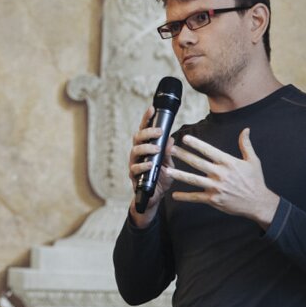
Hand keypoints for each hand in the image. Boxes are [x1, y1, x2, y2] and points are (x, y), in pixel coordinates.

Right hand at [127, 105, 174, 225]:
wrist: (154, 197)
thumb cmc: (161, 178)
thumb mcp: (169, 164)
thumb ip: (168, 152)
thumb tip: (171, 139)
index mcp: (146, 147)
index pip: (145, 130)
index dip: (147, 119)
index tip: (152, 109)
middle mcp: (138, 153)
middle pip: (137, 137)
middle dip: (147, 132)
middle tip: (159, 132)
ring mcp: (134, 163)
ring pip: (134, 150)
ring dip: (146, 148)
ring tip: (155, 149)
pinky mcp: (134, 176)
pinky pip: (135, 168)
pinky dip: (143, 165)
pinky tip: (151, 164)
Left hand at [168, 128, 278, 229]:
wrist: (258, 202)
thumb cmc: (255, 180)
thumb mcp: (253, 161)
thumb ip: (246, 145)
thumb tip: (246, 130)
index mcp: (228, 163)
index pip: (209, 151)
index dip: (196, 144)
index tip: (185, 138)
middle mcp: (220, 174)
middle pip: (197, 163)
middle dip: (183, 155)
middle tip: (170, 150)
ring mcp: (216, 188)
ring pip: (193, 180)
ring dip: (179, 174)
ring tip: (167, 170)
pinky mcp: (213, 200)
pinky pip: (196, 197)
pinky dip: (184, 197)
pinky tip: (174, 195)